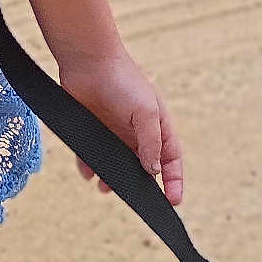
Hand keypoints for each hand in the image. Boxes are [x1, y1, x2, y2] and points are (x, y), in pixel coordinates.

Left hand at [58, 47, 183, 205]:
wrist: (87, 59)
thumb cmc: (123, 79)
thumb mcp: (146, 111)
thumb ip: (151, 143)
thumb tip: (153, 171)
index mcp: (157, 126)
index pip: (171, 160)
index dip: (174, 181)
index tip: (173, 202)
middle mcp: (137, 132)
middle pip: (143, 167)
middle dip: (139, 185)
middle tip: (134, 200)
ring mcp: (113, 131)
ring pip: (116, 164)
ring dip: (111, 178)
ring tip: (105, 187)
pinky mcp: (92, 128)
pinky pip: (91, 154)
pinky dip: (89, 166)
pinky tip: (87, 172)